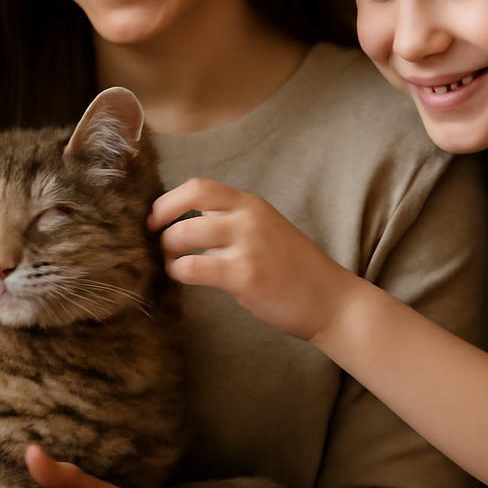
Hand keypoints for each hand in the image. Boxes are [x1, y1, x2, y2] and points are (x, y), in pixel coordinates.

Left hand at [149, 178, 357, 341]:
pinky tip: (183, 280)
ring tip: (171, 266)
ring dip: (167, 251)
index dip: (168, 201)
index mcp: (251, 204)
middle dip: (160, 222)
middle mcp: (248, 217)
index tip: (156, 220)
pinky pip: (192, 267)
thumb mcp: (264, 232)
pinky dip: (177, 273)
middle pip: (187, 202)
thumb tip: (182, 227)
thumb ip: (229, 225)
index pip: (199, 186)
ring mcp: (247, 244)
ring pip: (183, 234)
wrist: (332, 301)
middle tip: (155, 243)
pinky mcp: (244, 275)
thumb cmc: (294, 271)